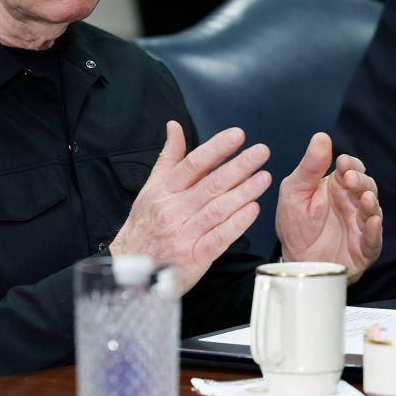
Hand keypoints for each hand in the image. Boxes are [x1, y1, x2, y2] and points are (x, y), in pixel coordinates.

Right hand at [110, 122, 271, 292]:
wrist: (131, 269)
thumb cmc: (144, 225)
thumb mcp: (151, 188)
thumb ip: (168, 157)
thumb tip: (174, 127)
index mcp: (164, 191)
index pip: (193, 164)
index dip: (217, 148)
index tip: (237, 136)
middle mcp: (174, 210)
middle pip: (211, 184)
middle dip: (239, 166)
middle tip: (261, 152)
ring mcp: (184, 234)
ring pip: (218, 209)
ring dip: (244, 192)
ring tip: (264, 177)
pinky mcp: (194, 257)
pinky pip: (219, 238)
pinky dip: (237, 223)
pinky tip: (253, 209)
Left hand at [275, 132, 382, 283]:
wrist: (295, 261)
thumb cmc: (295, 223)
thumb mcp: (295, 191)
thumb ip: (310, 166)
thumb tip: (321, 137)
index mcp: (336, 186)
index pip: (351, 168)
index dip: (350, 165)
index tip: (342, 163)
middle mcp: (351, 203)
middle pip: (366, 186)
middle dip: (360, 181)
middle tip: (349, 180)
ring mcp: (360, 225)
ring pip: (373, 210)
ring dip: (371, 203)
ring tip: (364, 198)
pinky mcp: (363, 247)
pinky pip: (374, 238)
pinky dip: (375, 230)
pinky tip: (372, 221)